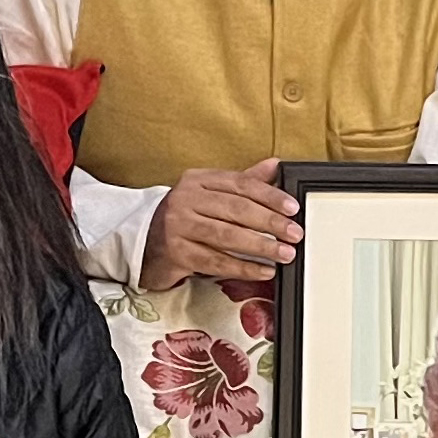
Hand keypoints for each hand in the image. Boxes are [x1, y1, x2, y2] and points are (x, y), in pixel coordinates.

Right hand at [140, 159, 298, 288]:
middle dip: (270, 222)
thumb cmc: (184, 217)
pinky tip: (263, 271)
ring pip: (227, 236)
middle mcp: (186, 199)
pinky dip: (243, 267)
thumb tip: (275, 166)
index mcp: (197, 180)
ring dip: (261, 246)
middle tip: (294, 233)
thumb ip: (243, 182)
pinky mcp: (176, 253)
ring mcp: (178, 226)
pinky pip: (216, 261)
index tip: (293, 208)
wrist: (143, 241)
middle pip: (236, 209)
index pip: (240, 184)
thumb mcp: (210, 194)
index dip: (270, 196)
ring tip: (284, 254)